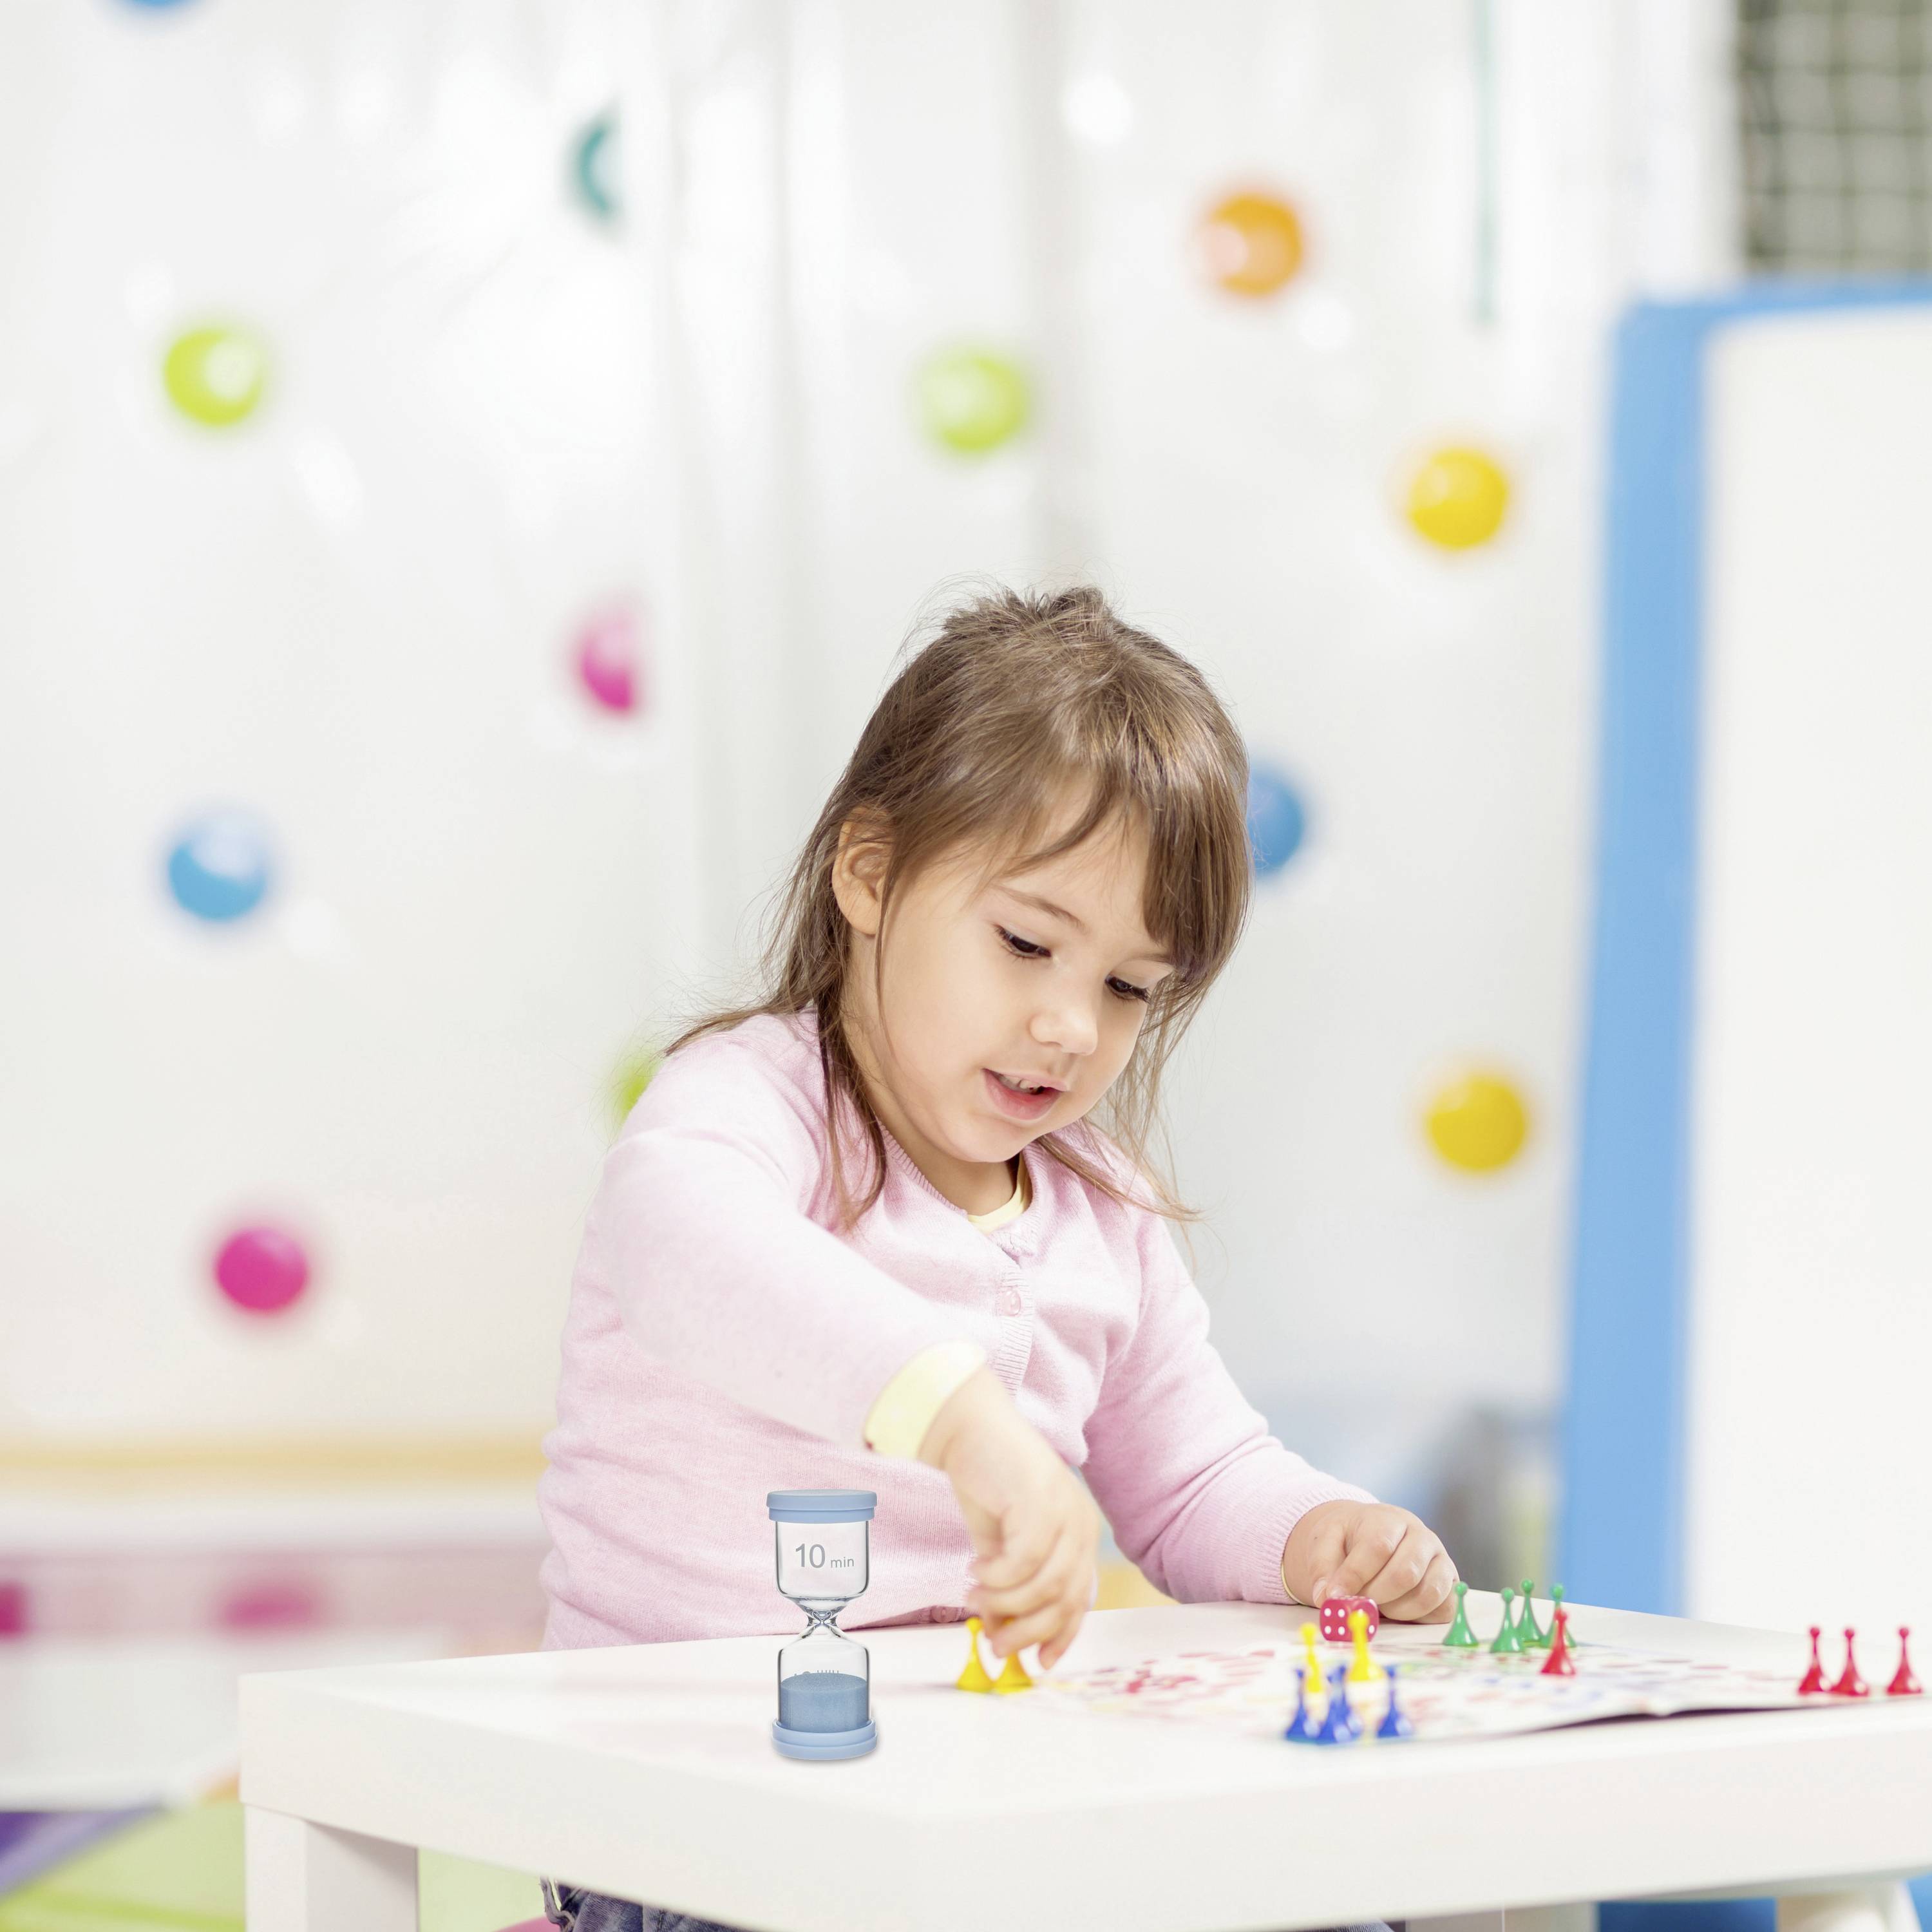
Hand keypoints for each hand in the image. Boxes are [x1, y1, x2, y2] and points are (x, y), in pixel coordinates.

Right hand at [919, 1366, 1099, 1669]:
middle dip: (1028, 1631)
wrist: (968, 1428)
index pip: (1080, 1598)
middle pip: (1067, 1600)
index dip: (1060, 1635)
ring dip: (1005, 1603)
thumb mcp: (997, 1545)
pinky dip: (997, 1576)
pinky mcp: (1042, 1502)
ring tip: (974, 1595)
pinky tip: (976, 1567)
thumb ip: (1005, 1586)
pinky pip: (1024, 1562)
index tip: (1039, 1661)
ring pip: (1046, 1587)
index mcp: (1079, 1534)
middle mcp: (1081, 1524)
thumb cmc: (985, 1481)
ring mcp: (1066, 1511)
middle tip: (993, 1641)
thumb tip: (999, 1631)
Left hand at [1281, 1499, 1457, 1622]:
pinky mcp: (1450, 1585)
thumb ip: (1322, 1567)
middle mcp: (1422, 1537)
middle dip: (1377, 1596)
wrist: (1373, 1533)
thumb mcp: (1326, 1540)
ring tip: (1378, 1605)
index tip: (1335, 1596)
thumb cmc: (1350, 1538)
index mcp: (1389, 1520)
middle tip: (1358, 1604)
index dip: (1355, 1575)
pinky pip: (1445, 1608)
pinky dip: (1420, 1617)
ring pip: (1429, 1593)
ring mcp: (1441, 1560)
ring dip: (1398, 1610)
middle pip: (1406, 1573)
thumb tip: (1324, 1597)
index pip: (1378, 1546)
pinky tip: (1399, 1610)